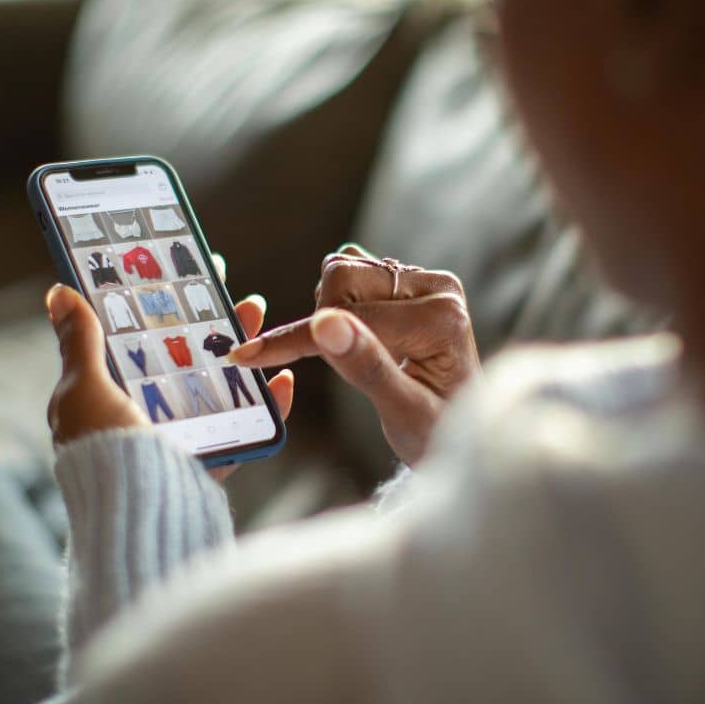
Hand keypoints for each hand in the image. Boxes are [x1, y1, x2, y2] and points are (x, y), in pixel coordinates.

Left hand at [46, 253, 293, 482]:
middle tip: (234, 292)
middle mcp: (143, 416)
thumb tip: (59, 292)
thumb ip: (81, 343)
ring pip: (218, 384)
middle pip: (185, 357)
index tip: (186, 274)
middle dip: (212, 322)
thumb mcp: (84, 390)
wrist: (136, 517)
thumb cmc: (102, 451)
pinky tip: (283, 380)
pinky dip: (268, 406)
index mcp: (108, 396)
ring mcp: (180, 439)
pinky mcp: (211, 462)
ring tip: (258, 315)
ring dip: (242, 348)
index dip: (161, 304)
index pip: (137, 338)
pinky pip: (246, 429)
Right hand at [228, 244, 478, 463]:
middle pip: (343, 276)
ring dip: (329, 312)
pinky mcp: (408, 281)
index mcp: (443, 318)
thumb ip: (366, 368)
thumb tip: (324, 324)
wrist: (457, 431)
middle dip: (322, 322)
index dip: (297, 340)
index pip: (351, 317)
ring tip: (354, 356)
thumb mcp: (403, 413)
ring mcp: (423, 280)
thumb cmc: (435, 433)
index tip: (247, 356)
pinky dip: (335, 307)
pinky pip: (349, 274)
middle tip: (339, 365)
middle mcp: (438, 288)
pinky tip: (354, 339)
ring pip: (342, 270)